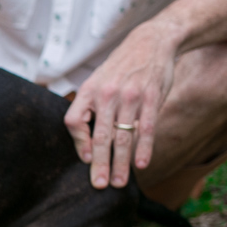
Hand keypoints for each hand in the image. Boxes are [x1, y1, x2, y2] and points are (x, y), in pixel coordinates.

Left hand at [63, 22, 176, 188]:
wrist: (151, 42)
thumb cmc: (120, 68)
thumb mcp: (97, 81)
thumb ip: (89, 107)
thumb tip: (84, 142)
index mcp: (89, 90)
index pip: (74, 121)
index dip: (79, 142)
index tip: (86, 159)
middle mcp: (107, 94)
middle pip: (101, 136)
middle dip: (99, 164)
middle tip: (99, 185)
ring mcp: (131, 96)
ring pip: (124, 136)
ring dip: (121, 163)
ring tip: (118, 182)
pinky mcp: (152, 97)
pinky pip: (146, 127)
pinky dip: (144, 148)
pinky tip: (141, 164)